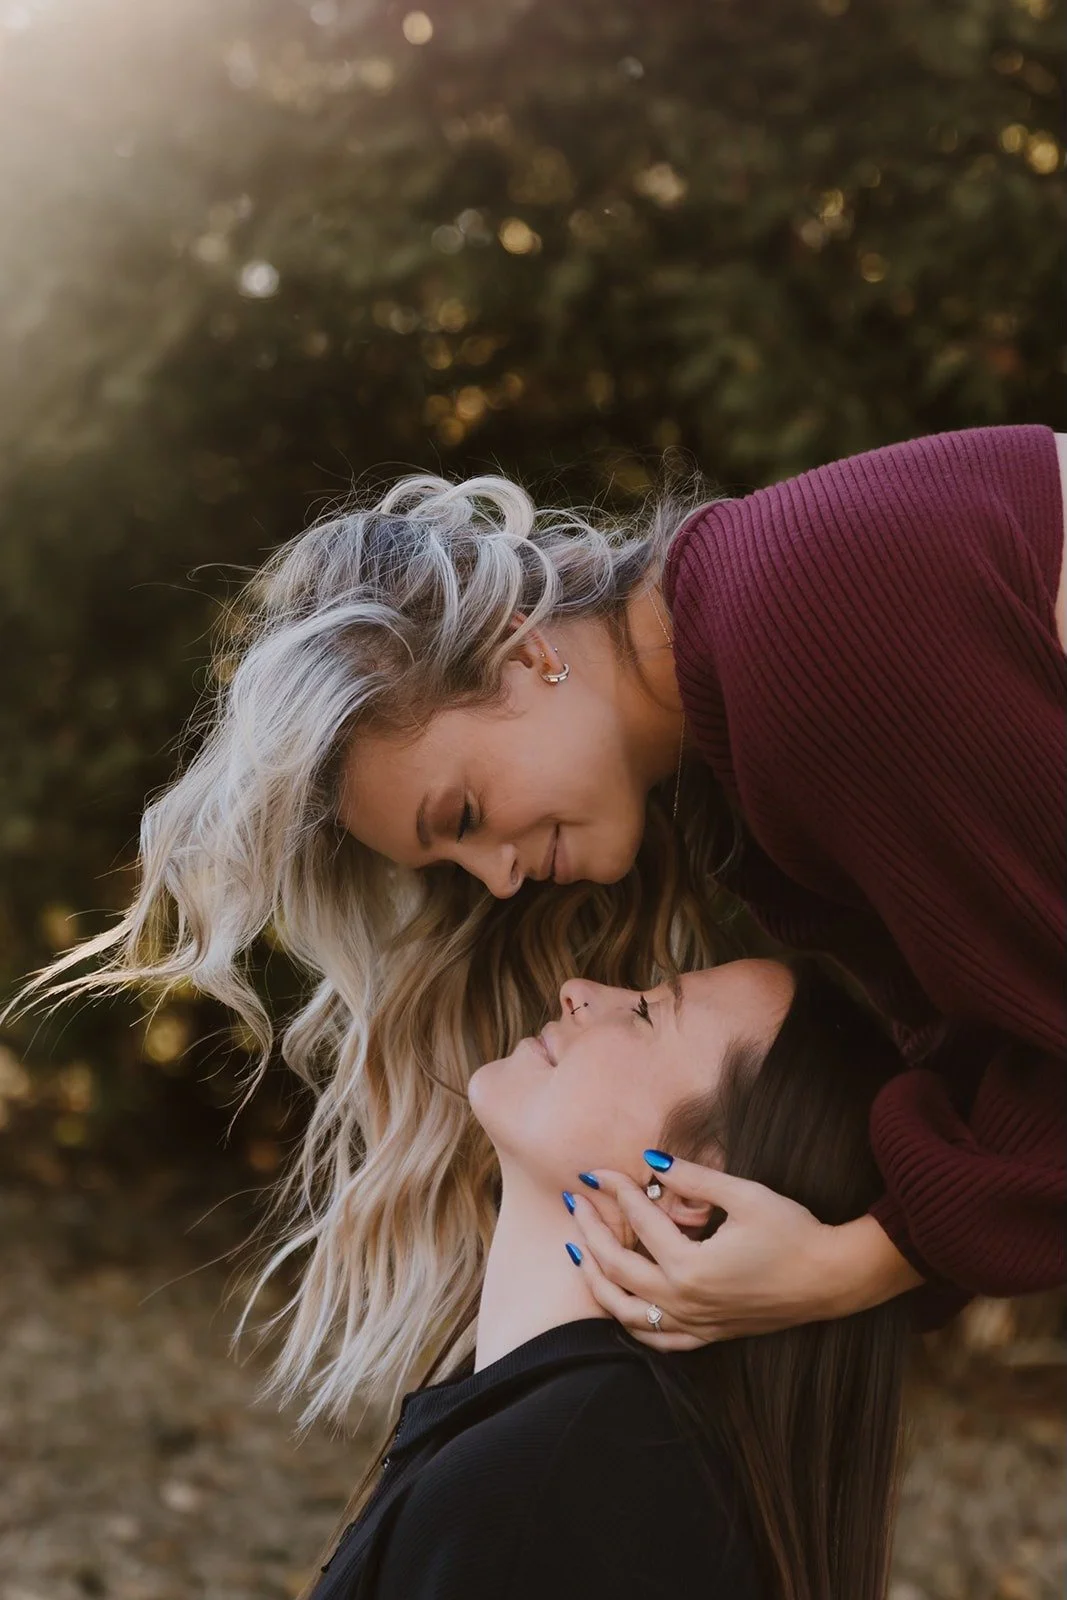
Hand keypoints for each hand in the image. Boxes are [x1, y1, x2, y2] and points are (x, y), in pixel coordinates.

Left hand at [568, 1159, 921, 1347]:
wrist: (832, 1278)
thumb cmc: (792, 1232)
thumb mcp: (744, 1195)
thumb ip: (694, 1178)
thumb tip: (651, 1160)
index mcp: (690, 1266)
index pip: (639, 1221)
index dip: (616, 1190)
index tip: (598, 1171)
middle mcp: (685, 1301)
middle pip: (617, 1267)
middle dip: (591, 1232)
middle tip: (575, 1204)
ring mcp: (695, 1323)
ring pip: (626, 1311)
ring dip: (597, 1280)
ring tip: (580, 1253)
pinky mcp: (709, 1334)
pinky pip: (656, 1339)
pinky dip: (630, 1322)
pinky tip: (619, 1304)